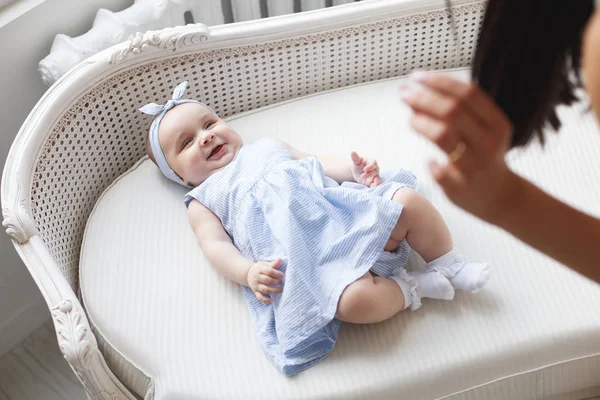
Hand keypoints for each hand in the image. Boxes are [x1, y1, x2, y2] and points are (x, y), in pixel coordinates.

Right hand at [247, 258, 283, 303]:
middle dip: (275, 281)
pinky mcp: (255, 292)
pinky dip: (266, 300)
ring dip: (274, 290)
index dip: (276, 273)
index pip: (268, 271)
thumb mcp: (265, 264)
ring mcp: (256, 285)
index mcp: (260, 269)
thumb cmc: (260, 268)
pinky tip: (272, 300)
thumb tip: (280, 259)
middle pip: (267, 280)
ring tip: (280, 290)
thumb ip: (273, 264)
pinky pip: (260, 297)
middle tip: (281, 281)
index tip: (282, 275)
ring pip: (264, 289)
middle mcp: (257, 278)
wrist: (248, 273)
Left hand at [350, 151, 380, 186]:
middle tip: (362, 176)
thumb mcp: (356, 161)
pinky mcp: (373, 182)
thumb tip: (352, 152)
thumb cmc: (358, 164)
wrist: (357, 171)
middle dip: (369, 174)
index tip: (365, 169)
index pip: (373, 163)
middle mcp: (375, 169)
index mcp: (371, 162)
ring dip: (375, 182)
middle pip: (375, 171)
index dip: (370, 166)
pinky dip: (375, 186)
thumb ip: (355, 157)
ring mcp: (375, 176)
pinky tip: (371, 187)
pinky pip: (376, 184)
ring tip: (372, 185)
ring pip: (378, 179)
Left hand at [399, 71, 517, 222]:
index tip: (417, 76)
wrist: (501, 197)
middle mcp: (488, 143)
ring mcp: (475, 165)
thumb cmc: (485, 156)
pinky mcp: (460, 187)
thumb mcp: (486, 130)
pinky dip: (429, 162)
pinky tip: (427, 158)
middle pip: (452, 111)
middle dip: (423, 98)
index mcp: (497, 124)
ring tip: (410, 118)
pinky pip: (437, 169)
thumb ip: (461, 111)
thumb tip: (420, 90)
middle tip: (403, 93)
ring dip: (420, 123)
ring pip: (442, 136)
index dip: (439, 82)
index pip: (467, 94)